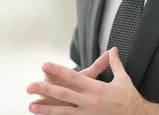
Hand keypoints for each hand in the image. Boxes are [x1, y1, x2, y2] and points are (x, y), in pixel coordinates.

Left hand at [27, 47, 158, 114]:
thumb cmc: (129, 98)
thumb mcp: (123, 78)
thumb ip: (114, 63)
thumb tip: (113, 50)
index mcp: (97, 88)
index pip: (73, 78)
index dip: (58, 71)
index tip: (45, 65)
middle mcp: (90, 101)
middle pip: (63, 94)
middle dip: (45, 90)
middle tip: (29, 86)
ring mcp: (88, 114)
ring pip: (63, 111)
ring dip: (46, 109)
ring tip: (31, 106)